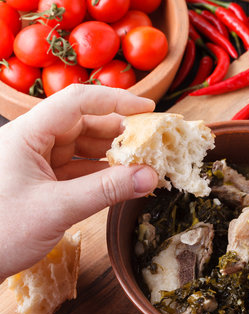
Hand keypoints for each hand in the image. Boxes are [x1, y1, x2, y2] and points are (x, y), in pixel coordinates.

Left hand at [0, 84, 158, 278]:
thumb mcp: (57, 208)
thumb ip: (106, 190)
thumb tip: (150, 176)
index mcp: (27, 134)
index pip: (76, 102)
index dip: (115, 101)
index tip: (147, 109)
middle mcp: (32, 142)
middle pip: (84, 123)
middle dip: (119, 133)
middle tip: (152, 143)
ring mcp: (37, 163)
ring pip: (84, 148)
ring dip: (113, 156)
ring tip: (143, 164)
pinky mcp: (42, 183)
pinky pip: (79, 170)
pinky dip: (102, 175)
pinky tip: (124, 181)